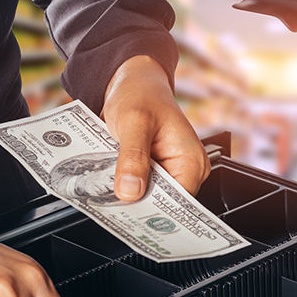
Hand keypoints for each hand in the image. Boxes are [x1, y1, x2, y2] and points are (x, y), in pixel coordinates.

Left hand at [101, 55, 210, 200]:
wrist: (130, 83)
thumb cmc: (140, 94)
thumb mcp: (134, 122)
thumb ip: (133, 157)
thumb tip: (130, 191)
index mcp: (191, 161)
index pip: (177, 202)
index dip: (153, 209)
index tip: (128, 213)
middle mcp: (184, 170)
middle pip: (161, 202)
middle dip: (136, 202)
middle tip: (110, 202)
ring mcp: (166, 172)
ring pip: (146, 196)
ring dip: (125, 194)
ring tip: (105, 191)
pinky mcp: (150, 172)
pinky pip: (136, 186)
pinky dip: (121, 185)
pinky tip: (106, 183)